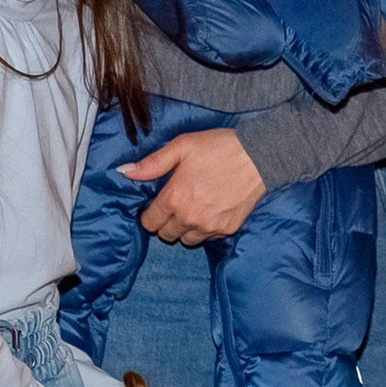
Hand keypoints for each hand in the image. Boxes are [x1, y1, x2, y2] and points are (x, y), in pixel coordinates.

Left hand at [124, 129, 267, 244]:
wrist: (261, 156)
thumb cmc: (220, 147)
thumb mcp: (183, 146)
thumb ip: (152, 163)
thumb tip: (124, 172)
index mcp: (175, 198)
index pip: (149, 222)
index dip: (150, 213)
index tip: (158, 204)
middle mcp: (190, 217)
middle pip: (166, 235)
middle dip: (167, 222)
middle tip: (176, 205)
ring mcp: (210, 226)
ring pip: (186, 240)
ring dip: (185, 229)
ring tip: (193, 209)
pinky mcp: (228, 228)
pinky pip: (208, 238)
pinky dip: (205, 229)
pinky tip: (211, 211)